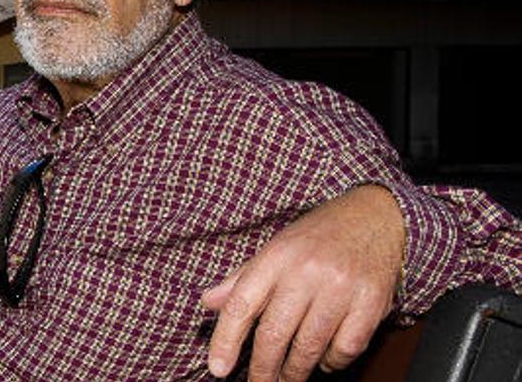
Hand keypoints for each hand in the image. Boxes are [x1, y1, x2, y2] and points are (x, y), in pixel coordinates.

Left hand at [201, 185, 405, 380]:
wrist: (376, 217)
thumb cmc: (318, 237)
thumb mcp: (275, 248)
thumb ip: (242, 279)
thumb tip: (207, 302)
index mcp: (275, 257)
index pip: (241, 304)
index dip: (225, 340)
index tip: (218, 368)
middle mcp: (306, 271)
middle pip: (274, 334)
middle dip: (263, 369)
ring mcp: (341, 288)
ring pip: (309, 347)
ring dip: (295, 371)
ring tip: (287, 378)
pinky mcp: (371, 303)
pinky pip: (345, 348)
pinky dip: (332, 362)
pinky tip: (324, 360)